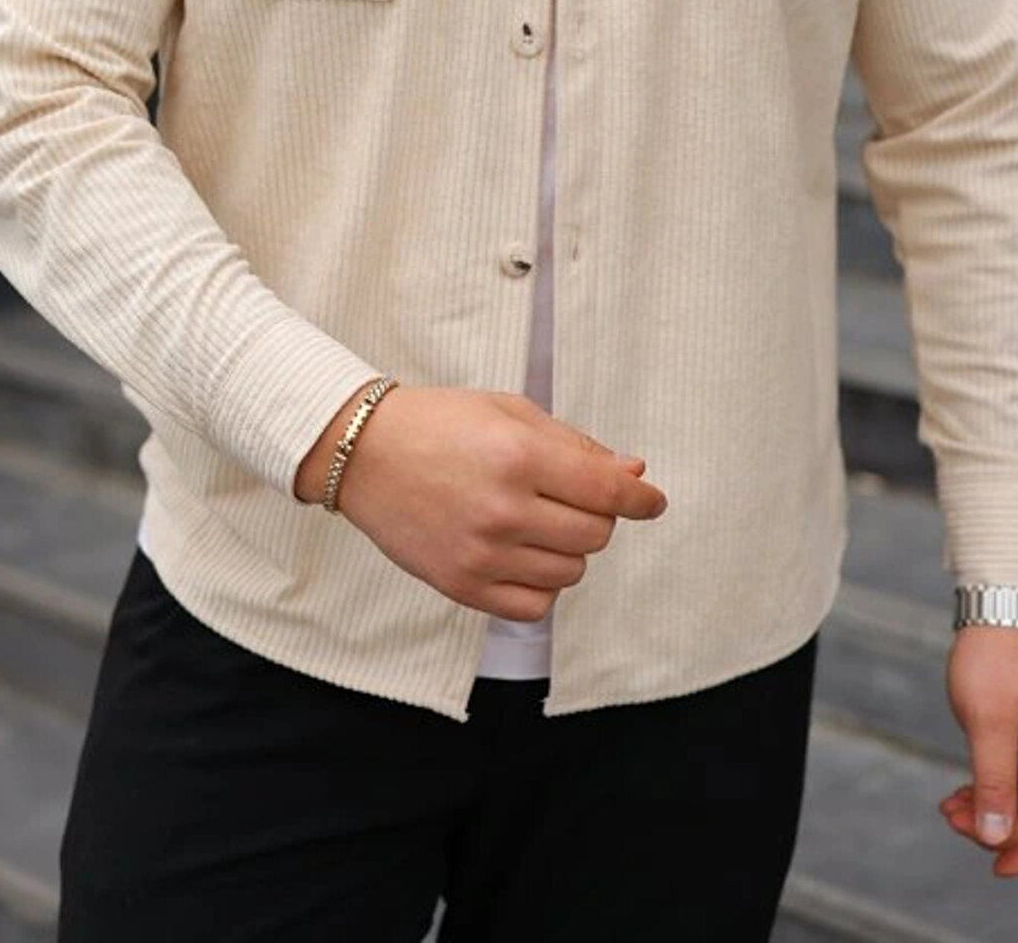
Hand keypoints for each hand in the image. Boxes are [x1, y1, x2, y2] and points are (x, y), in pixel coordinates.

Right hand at [296, 385, 667, 619]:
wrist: (364, 454)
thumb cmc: (440, 423)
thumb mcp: (511, 411)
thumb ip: (576, 445)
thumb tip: (633, 475)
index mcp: (520, 455)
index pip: (608, 493)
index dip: (641, 500)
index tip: (653, 502)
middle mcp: (505, 509)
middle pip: (595, 534)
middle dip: (597, 516)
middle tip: (570, 497)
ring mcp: (483, 554)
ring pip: (570, 571)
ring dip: (568, 547)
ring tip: (535, 520)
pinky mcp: (462, 587)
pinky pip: (535, 606)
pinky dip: (542, 584)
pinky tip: (524, 555)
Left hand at [941, 627, 1017, 875]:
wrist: (999, 601)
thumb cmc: (997, 654)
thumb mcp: (989, 723)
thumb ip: (993, 782)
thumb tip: (995, 836)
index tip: (997, 866)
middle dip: (1001, 828)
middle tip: (953, 820)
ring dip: (990, 810)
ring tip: (948, 808)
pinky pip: (1015, 777)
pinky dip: (989, 788)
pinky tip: (958, 794)